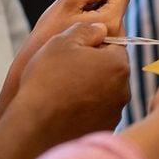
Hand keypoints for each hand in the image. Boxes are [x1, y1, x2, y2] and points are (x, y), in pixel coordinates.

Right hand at [0, 0, 128, 151]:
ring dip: (91, 87)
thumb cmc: (48, 80)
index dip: (95, 42)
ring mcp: (115, 113)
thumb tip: (101, 29)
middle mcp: (123, 90)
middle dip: (94, 66)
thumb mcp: (62, 42)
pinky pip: (98, 112)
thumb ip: (87, 30)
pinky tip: (65, 108)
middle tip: (67, 68)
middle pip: (112, 69)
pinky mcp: (104, 130)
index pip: (115, 44)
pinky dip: (86, 108)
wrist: (35, 126)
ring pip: (105, 91)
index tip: (76, 48)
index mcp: (117, 64)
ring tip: (63, 90)